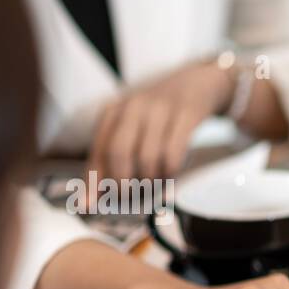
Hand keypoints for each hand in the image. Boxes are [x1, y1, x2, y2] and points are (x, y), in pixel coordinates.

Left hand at [85, 60, 233, 187]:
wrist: (198, 83)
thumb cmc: (161, 114)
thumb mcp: (133, 126)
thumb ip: (113, 156)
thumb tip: (92, 198)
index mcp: (114, 111)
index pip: (98, 151)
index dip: (93, 181)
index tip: (90, 205)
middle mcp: (134, 107)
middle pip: (118, 152)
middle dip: (123, 183)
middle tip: (130, 198)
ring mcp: (161, 109)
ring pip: (147, 156)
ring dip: (150, 180)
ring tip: (154, 187)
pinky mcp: (186, 115)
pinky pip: (173, 153)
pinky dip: (170, 172)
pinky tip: (170, 175)